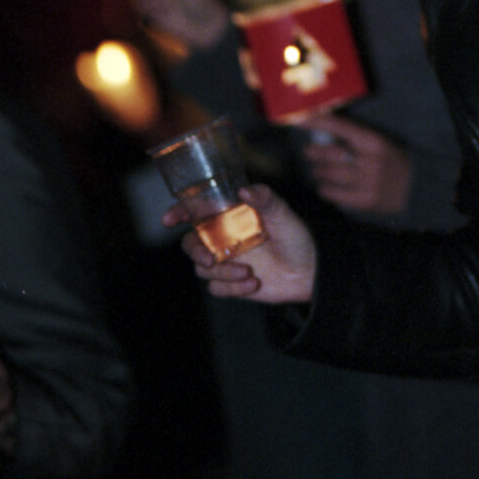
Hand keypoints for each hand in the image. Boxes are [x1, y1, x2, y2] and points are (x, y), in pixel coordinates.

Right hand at [166, 184, 316, 302]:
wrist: (309, 271)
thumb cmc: (295, 235)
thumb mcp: (281, 212)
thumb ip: (264, 198)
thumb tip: (244, 191)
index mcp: (229, 215)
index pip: (196, 210)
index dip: (179, 212)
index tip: (170, 219)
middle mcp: (222, 236)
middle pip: (191, 244)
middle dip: (196, 252)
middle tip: (210, 259)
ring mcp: (225, 260)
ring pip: (201, 268)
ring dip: (222, 272)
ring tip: (249, 272)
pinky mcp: (230, 282)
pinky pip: (216, 287)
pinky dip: (232, 287)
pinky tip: (253, 283)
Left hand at [301, 113, 413, 215]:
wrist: (414, 188)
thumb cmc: (391, 159)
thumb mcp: (378, 141)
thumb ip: (353, 137)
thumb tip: (321, 130)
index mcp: (373, 141)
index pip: (340, 127)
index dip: (317, 122)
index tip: (298, 118)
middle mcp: (369, 160)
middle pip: (330, 154)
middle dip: (314, 153)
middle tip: (308, 152)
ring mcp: (366, 182)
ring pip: (329, 174)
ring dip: (318, 171)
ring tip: (318, 169)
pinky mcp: (364, 201)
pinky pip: (333, 194)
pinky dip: (324, 188)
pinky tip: (325, 185)